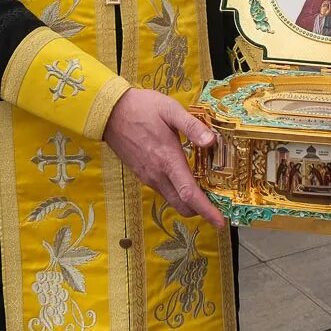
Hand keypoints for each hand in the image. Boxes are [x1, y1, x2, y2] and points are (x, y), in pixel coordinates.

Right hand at [102, 89, 225, 227]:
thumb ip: (192, 126)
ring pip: (172, 200)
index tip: (220, 222)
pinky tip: (184, 178)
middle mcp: (157, 175)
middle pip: (182, 205)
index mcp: (167, 160)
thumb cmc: (142, 108)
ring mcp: (148, 176)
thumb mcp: (170, 110)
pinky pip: (163, 191)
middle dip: (201, 210)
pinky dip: (177, 193)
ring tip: (205, 191)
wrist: (110, 112)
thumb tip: (212, 141)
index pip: (189, 194)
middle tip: (217, 204)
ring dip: (188, 201)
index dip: (206, 210)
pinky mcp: (142, 174)